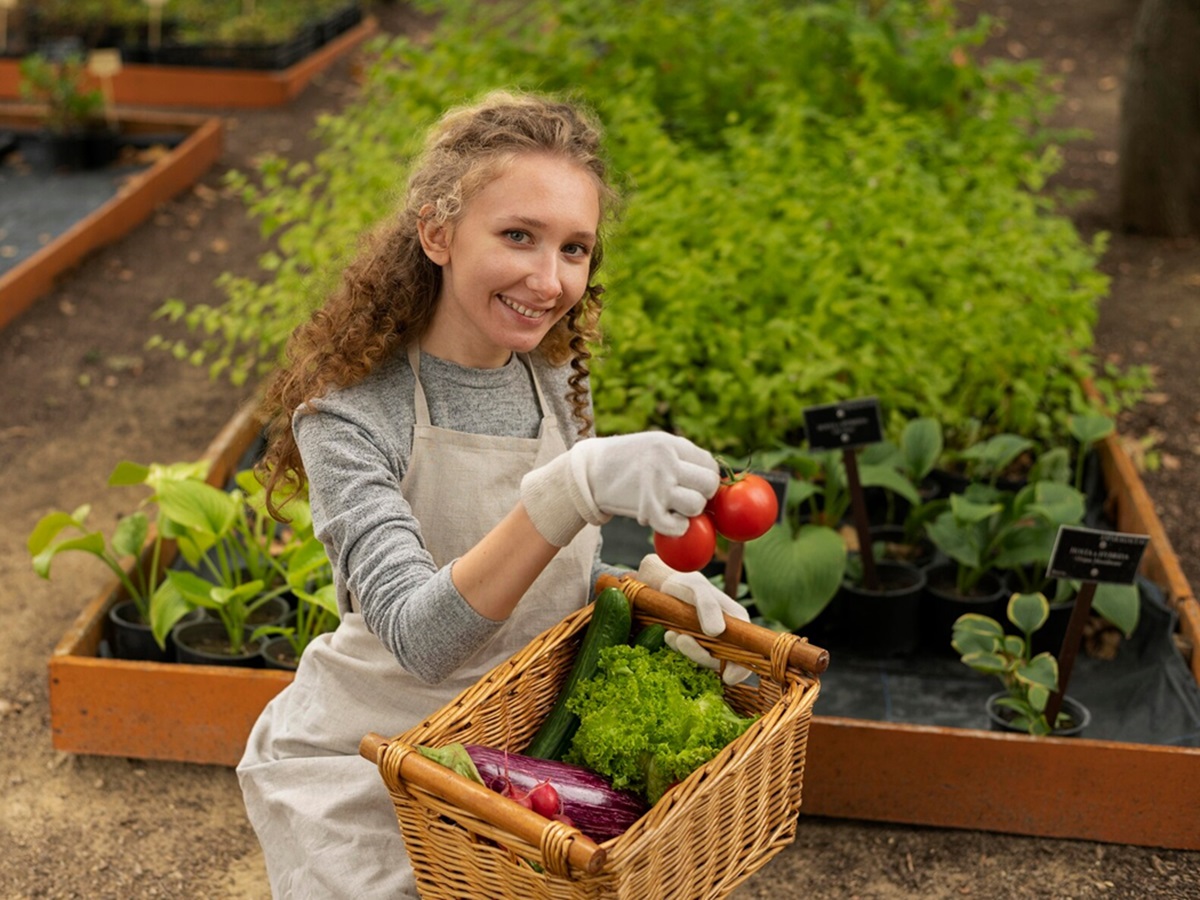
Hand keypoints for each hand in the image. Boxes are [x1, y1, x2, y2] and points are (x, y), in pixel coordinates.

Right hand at [520, 433, 718, 546]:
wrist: (590, 473)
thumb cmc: (627, 460)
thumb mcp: (655, 445)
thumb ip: (682, 457)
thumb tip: (716, 478)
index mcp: (670, 444)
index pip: (709, 464)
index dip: (706, 477)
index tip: (695, 485)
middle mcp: (666, 462)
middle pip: (708, 484)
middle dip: (702, 495)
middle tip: (685, 496)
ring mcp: (657, 486)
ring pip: (696, 505)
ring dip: (689, 511)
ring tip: (673, 507)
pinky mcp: (647, 509)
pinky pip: (678, 526)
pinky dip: (676, 528)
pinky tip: (666, 520)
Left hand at [636, 553, 752, 684]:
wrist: (664, 583)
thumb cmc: (686, 584)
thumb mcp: (697, 589)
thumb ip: (708, 606)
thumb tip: (717, 631)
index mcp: (736, 622)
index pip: (748, 652)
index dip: (741, 668)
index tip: (728, 677)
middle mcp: (725, 635)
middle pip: (721, 660)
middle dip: (701, 655)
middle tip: (682, 640)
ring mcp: (708, 641)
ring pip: (702, 658)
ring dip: (687, 650)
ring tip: (672, 634)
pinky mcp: (692, 644)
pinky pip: (687, 653)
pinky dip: (677, 646)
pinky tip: (669, 634)